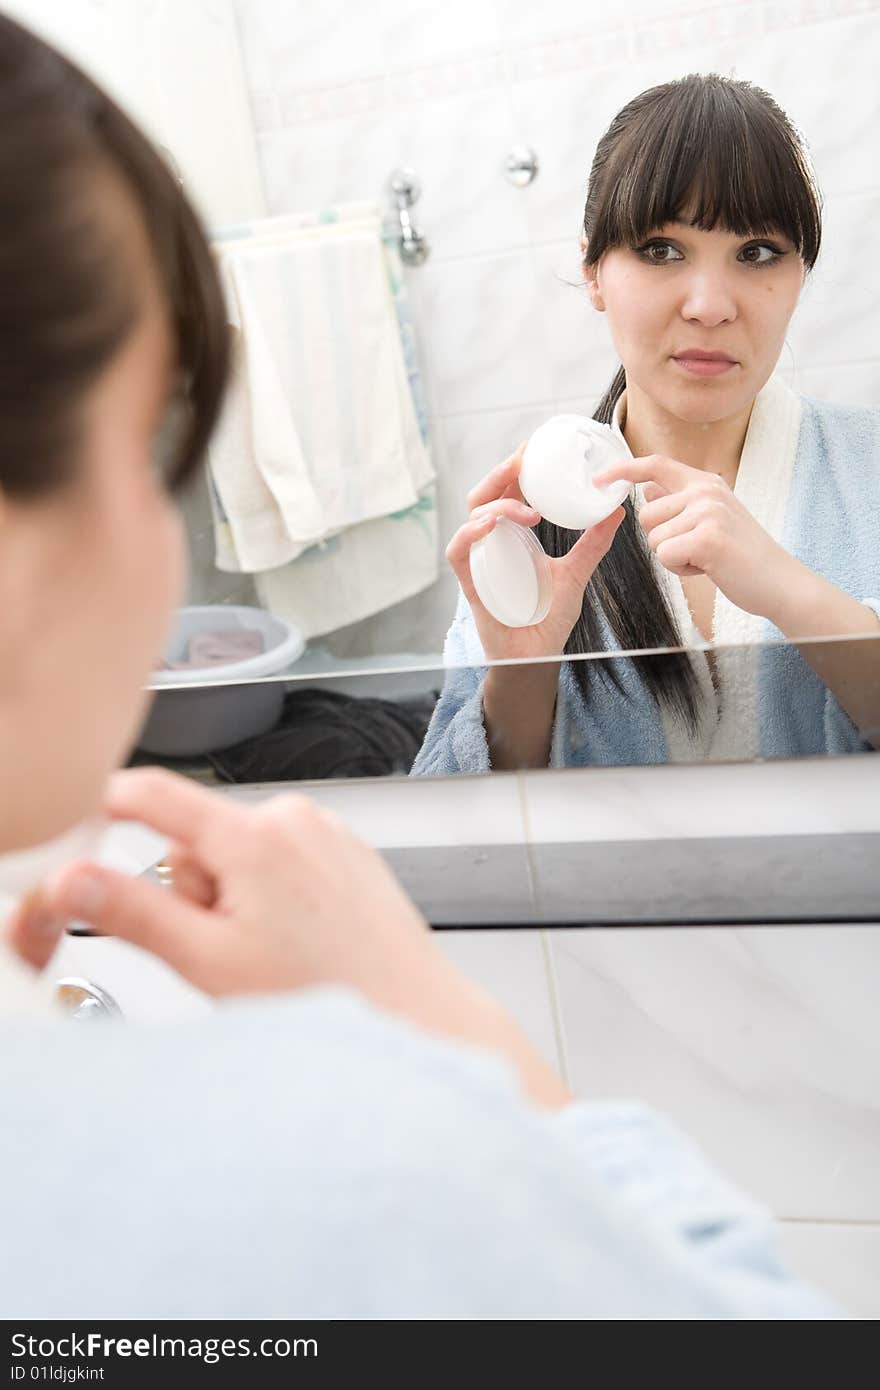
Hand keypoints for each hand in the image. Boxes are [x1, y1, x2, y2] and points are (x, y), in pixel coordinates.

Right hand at [11, 769, 570, 1107]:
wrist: (411, 1011)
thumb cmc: (327, 994)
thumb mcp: (209, 961)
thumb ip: (134, 912)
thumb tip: (77, 878)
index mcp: (253, 836)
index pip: (154, 793)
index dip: (108, 803)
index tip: (87, 822)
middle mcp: (293, 818)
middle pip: (198, 837)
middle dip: (196, 889)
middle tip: (226, 944)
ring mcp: (325, 831)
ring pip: (240, 852)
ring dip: (237, 896)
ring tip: (272, 946)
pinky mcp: (345, 849)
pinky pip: (281, 859)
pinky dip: (276, 894)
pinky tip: (300, 937)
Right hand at [446, 444, 623, 659]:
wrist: (536, 657)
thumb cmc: (548, 618)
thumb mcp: (576, 573)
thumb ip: (593, 543)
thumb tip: (617, 511)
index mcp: (515, 535)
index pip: (508, 490)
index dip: (517, 467)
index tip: (535, 448)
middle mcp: (493, 542)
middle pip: (486, 493)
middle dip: (503, 472)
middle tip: (526, 460)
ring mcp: (480, 560)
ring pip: (472, 515)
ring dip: (498, 502)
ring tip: (527, 506)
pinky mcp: (469, 582)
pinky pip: (459, 549)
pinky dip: (471, 532)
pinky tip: (492, 524)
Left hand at [593, 454, 796, 619]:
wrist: (780, 582)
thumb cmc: (743, 555)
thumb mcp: (711, 519)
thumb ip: (680, 502)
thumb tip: (648, 489)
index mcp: (706, 483)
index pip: (656, 465)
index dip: (624, 469)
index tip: (600, 478)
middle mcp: (706, 491)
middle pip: (646, 516)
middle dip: (662, 540)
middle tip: (699, 549)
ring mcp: (708, 512)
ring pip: (654, 539)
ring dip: (674, 557)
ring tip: (707, 558)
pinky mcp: (707, 538)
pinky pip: (665, 556)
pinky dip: (681, 569)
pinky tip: (708, 568)